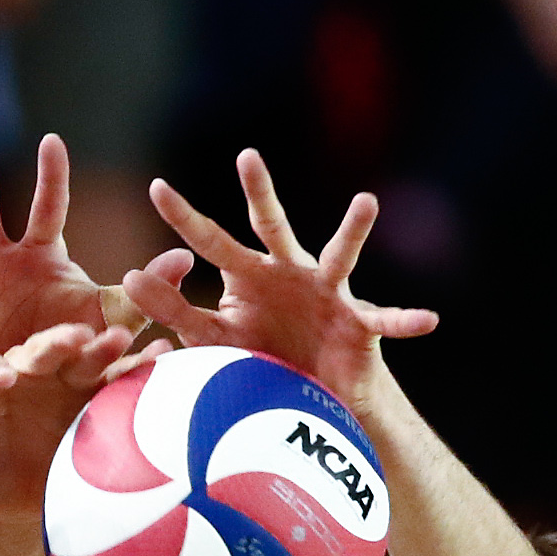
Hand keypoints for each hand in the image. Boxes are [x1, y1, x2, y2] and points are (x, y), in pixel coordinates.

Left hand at [0, 320, 136, 522]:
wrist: (8, 506)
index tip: (2, 382)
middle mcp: (25, 378)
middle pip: (38, 352)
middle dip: (54, 344)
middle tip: (73, 339)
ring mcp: (64, 388)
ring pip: (82, 360)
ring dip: (101, 348)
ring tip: (120, 341)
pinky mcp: (97, 406)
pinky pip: (120, 384)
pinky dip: (140, 369)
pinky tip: (163, 355)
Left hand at [122, 151, 438, 410]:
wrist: (317, 398)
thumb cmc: (265, 358)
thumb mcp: (215, 337)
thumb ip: (174, 309)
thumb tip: (126, 274)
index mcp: (250, 275)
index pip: (210, 242)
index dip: (184, 218)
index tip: (156, 188)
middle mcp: (289, 272)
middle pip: (270, 226)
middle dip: (258, 193)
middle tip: (245, 157)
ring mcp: (328, 293)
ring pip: (337, 254)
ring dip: (351, 229)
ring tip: (365, 203)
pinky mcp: (360, 323)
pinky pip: (386, 321)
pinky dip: (407, 320)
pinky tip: (430, 320)